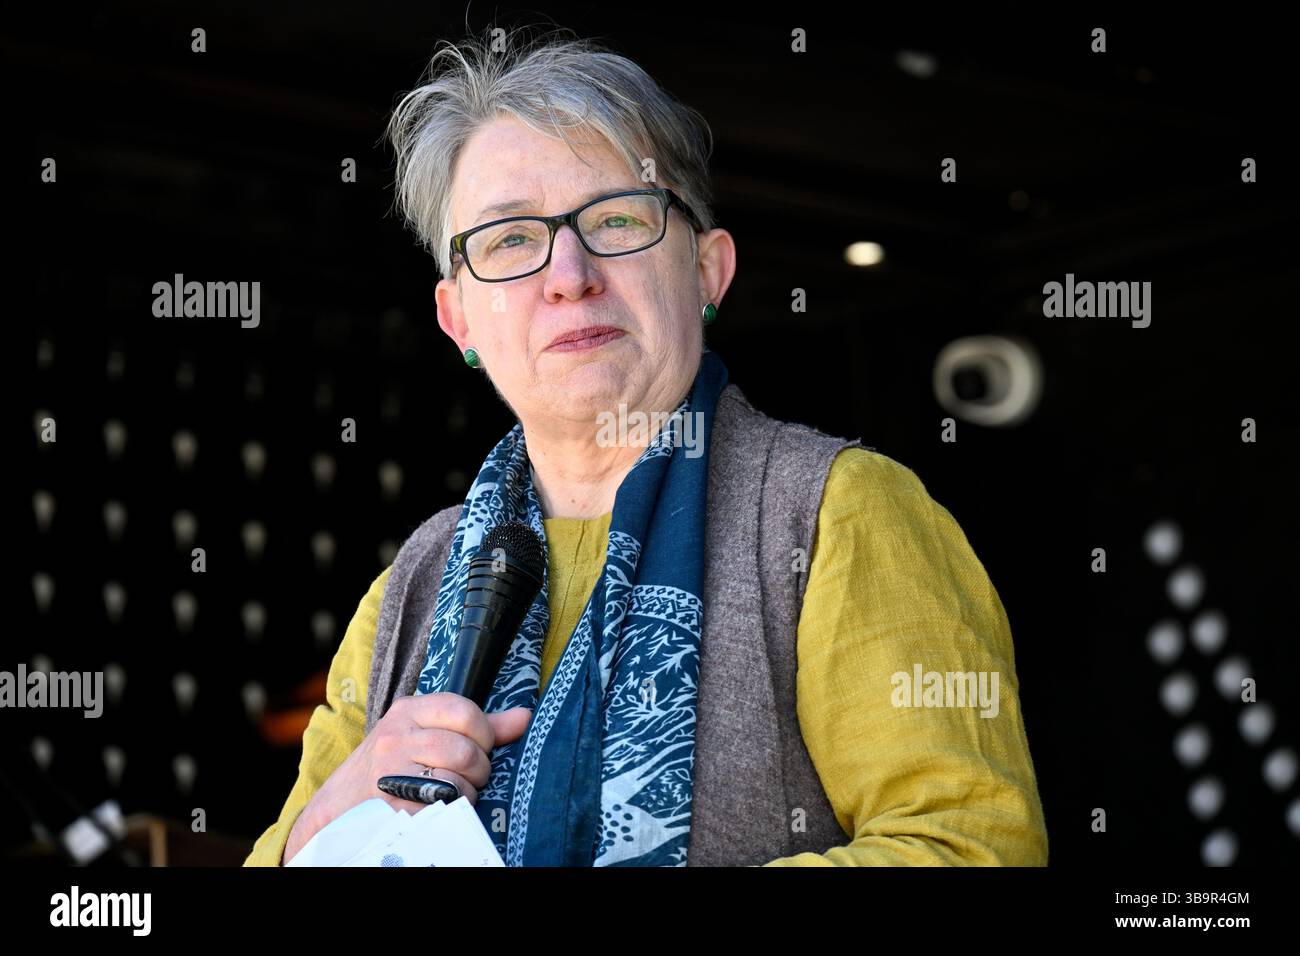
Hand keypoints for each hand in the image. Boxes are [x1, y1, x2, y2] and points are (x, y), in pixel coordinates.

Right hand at [283, 693, 531, 863]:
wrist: (338, 809)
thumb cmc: (392, 767)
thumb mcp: (424, 735)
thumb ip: (476, 726)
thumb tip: (524, 717)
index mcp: (407, 712)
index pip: (463, 710)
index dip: (483, 733)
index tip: (480, 746)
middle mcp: (395, 737)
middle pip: (464, 750)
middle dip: (478, 769)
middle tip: (470, 777)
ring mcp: (389, 773)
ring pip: (456, 781)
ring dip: (466, 794)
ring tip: (454, 794)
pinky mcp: (390, 807)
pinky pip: (441, 810)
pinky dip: (450, 814)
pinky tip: (440, 810)